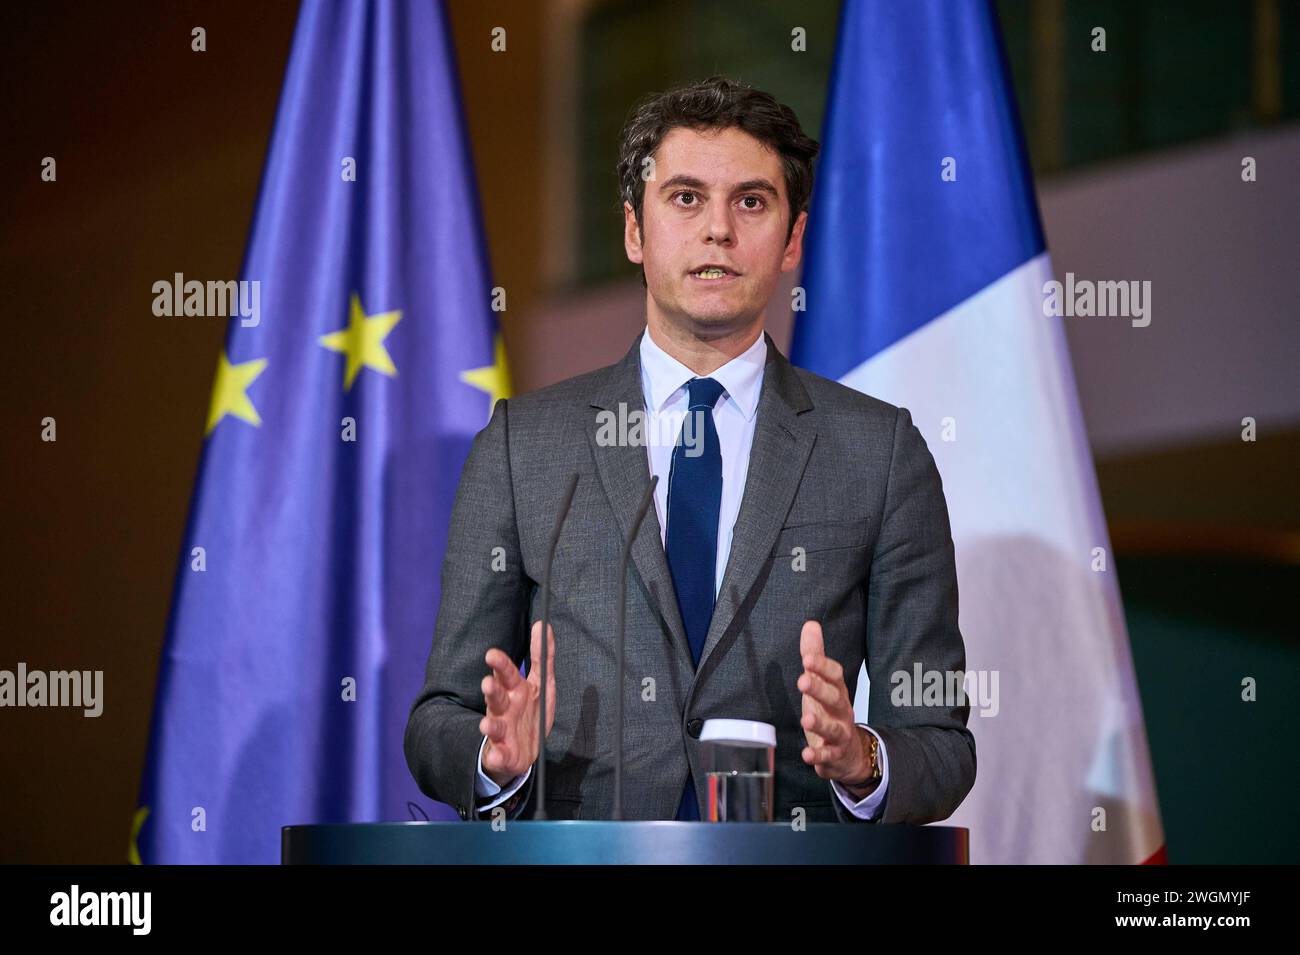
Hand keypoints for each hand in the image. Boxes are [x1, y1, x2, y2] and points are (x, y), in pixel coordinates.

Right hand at [479, 620, 556, 786]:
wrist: (522, 750)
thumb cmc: (529, 711)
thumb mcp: (540, 683)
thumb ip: (542, 656)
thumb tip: (543, 625)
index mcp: (514, 690)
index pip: (506, 673)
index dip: (500, 664)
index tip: (491, 654)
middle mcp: (504, 708)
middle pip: (495, 697)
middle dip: (491, 691)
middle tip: (487, 684)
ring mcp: (501, 731)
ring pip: (493, 726)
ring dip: (489, 725)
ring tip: (486, 724)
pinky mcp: (502, 753)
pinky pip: (498, 755)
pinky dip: (497, 756)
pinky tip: (497, 755)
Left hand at [797, 620, 875, 792]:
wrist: (852, 753)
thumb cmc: (832, 712)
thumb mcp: (822, 683)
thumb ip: (815, 656)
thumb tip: (810, 624)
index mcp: (837, 691)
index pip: (835, 675)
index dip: (822, 667)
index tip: (807, 659)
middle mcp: (842, 711)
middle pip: (835, 698)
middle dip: (820, 689)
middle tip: (803, 681)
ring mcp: (840, 734)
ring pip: (833, 728)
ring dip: (820, 724)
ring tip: (805, 719)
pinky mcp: (834, 755)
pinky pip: (828, 756)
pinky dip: (818, 756)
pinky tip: (807, 754)